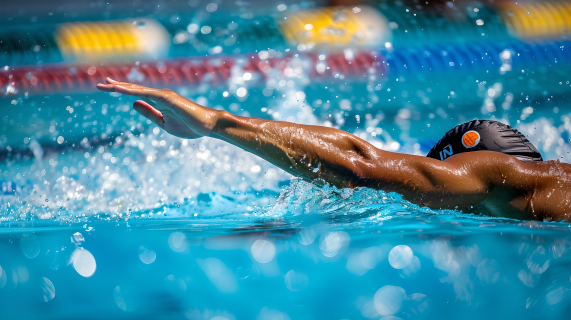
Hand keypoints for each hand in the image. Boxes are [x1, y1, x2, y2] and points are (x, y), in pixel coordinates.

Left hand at [96, 78, 218, 138]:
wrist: (208, 126)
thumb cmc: (189, 125)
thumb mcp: (164, 123)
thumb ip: (149, 113)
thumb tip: (133, 104)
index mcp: (159, 101)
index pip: (137, 94)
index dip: (122, 90)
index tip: (108, 87)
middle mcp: (159, 95)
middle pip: (134, 89)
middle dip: (116, 86)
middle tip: (100, 84)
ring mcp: (163, 95)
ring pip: (138, 89)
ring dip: (121, 87)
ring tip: (105, 85)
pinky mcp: (167, 98)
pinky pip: (146, 93)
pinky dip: (132, 90)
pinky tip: (119, 89)